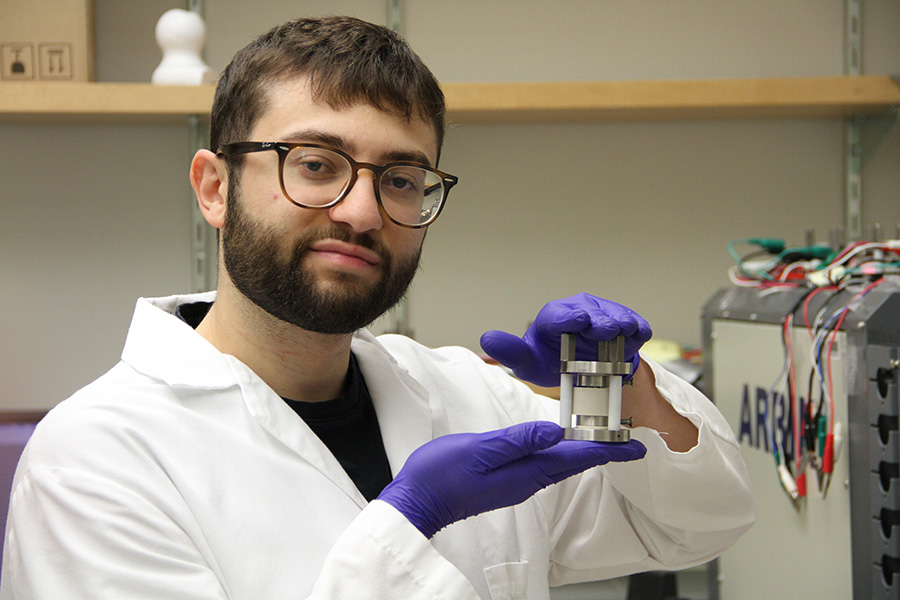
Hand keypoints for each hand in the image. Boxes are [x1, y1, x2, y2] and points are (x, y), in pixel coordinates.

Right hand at [376, 421, 645, 537]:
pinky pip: (541, 464)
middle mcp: (527, 480)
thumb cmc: (442, 476)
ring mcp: (515, 482)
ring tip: (602, 439)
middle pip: (572, 462)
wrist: (418, 503)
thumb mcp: (480, 450)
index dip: (607, 450)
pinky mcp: (503, 480)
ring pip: (558, 463)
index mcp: (526, 472)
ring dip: (582, 451)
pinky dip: (558, 452)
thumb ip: (518, 440)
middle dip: (601, 450)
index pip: (576, 458)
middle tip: (628, 441)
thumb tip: (555, 430)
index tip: (636, 446)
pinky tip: (558, 444)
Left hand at [480, 293, 651, 386]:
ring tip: (624, 333)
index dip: (570, 317)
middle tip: (605, 331)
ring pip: (615, 314)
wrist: (584, 370)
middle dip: (598, 320)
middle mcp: (579, 309)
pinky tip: (638, 335)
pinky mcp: (625, 320)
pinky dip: (638, 329)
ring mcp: (604, 312)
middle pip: (590, 311)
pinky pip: (635, 322)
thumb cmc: (553, 362)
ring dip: (621, 323)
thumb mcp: (529, 363)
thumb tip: (487, 338)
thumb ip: (510, 352)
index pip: (560, 314)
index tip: (580, 321)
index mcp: (553, 317)